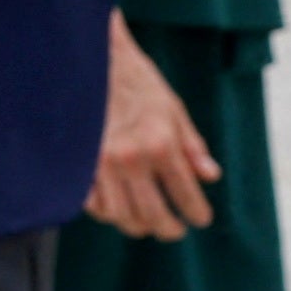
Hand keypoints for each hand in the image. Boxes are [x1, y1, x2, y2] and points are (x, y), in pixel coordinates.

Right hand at [91, 20, 215, 238]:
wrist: (93, 60)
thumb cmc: (137, 82)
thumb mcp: (173, 109)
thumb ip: (192, 147)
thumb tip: (211, 176)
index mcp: (160, 143)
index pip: (185, 194)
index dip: (197, 213)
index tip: (201, 220)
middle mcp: (132, 158)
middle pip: (154, 215)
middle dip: (169, 229)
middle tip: (176, 230)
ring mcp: (101, 164)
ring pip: (122, 216)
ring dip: (138, 225)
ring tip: (148, 222)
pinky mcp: (79, 164)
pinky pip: (95, 205)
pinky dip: (109, 213)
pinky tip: (120, 208)